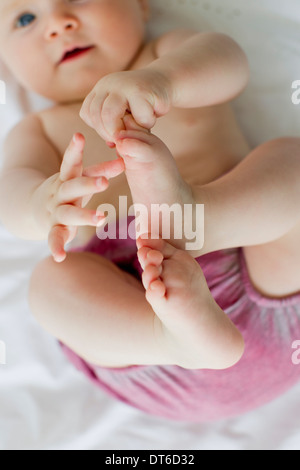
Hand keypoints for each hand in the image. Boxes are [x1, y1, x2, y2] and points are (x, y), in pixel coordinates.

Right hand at [33, 133, 124, 262]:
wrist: (36, 207)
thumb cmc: (69, 189)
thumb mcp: (80, 177)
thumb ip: (102, 170)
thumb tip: (128, 156)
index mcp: (68, 177)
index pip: (73, 161)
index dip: (75, 149)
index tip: (79, 135)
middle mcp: (60, 192)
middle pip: (73, 186)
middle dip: (88, 184)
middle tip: (105, 182)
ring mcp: (56, 211)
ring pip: (69, 213)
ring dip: (84, 215)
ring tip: (101, 217)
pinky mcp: (54, 228)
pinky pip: (54, 238)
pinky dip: (56, 246)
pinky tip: (61, 257)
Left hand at [80, 69, 170, 142]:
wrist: (164, 81)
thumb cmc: (143, 104)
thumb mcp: (124, 115)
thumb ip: (114, 128)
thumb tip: (112, 144)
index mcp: (101, 89)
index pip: (88, 113)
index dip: (99, 129)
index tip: (114, 133)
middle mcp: (108, 84)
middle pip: (96, 115)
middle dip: (109, 134)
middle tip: (125, 139)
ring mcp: (123, 85)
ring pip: (109, 115)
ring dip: (122, 131)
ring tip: (135, 132)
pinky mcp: (142, 90)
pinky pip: (138, 116)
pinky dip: (146, 124)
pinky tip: (153, 117)